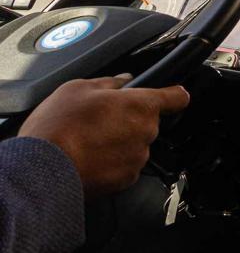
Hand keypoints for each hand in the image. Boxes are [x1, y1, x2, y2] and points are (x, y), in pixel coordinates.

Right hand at [18, 74, 190, 197]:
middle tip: (101, 120)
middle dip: (130, 120)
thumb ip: (109, 82)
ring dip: (120, 142)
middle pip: (148, 122)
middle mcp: (146, 131)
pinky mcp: (126, 179)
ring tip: (89, 141)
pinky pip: (125, 165)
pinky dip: (112, 163)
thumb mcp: (78, 88)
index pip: (176, 97)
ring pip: (136, 144)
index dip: (174, 95)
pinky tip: (90, 158)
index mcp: (141, 105)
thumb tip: (123, 80)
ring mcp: (138, 157)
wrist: (43, 170)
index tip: (174, 95)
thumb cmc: (59, 126)